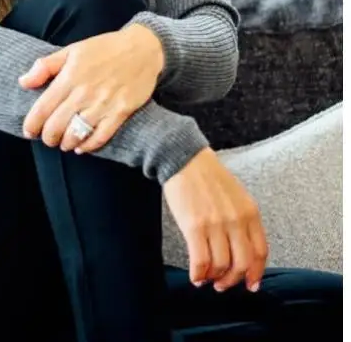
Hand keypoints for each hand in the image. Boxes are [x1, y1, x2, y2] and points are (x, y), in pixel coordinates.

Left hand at [19, 22, 164, 152]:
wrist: (142, 49)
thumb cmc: (104, 49)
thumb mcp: (70, 51)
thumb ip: (45, 67)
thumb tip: (23, 82)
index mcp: (69, 78)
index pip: (43, 108)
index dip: (32, 124)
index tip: (28, 131)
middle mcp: (84, 93)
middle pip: (57, 125)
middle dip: (48, 137)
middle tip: (47, 139)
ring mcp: (103, 104)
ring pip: (78, 133)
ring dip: (66, 143)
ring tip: (63, 143)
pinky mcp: (121, 112)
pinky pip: (102, 135)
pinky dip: (89, 145)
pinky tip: (81, 147)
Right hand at [164, 148, 266, 292]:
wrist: (184, 159)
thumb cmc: (208, 178)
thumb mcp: (237, 197)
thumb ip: (243, 221)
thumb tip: (241, 250)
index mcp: (250, 214)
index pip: (260, 252)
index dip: (256, 273)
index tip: (251, 285)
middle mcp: (236, 221)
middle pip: (242, 263)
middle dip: (233, 280)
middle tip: (223, 285)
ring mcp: (216, 224)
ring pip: (221, 264)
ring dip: (214, 278)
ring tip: (207, 279)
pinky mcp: (193, 226)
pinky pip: (200, 259)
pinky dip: (198, 273)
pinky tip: (195, 276)